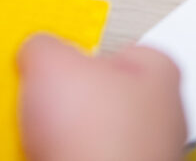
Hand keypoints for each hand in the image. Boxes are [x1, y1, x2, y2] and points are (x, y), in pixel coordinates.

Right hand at [18, 34, 185, 160]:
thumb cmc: (104, 144)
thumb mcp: (54, 63)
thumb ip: (46, 46)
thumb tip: (36, 49)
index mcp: (159, 74)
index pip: (121, 49)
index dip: (82, 53)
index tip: (56, 57)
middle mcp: (159, 117)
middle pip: (100, 96)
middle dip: (65, 100)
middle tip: (41, 102)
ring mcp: (142, 156)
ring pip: (88, 136)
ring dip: (58, 138)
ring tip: (37, 139)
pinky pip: (79, 159)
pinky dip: (57, 159)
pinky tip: (43, 159)